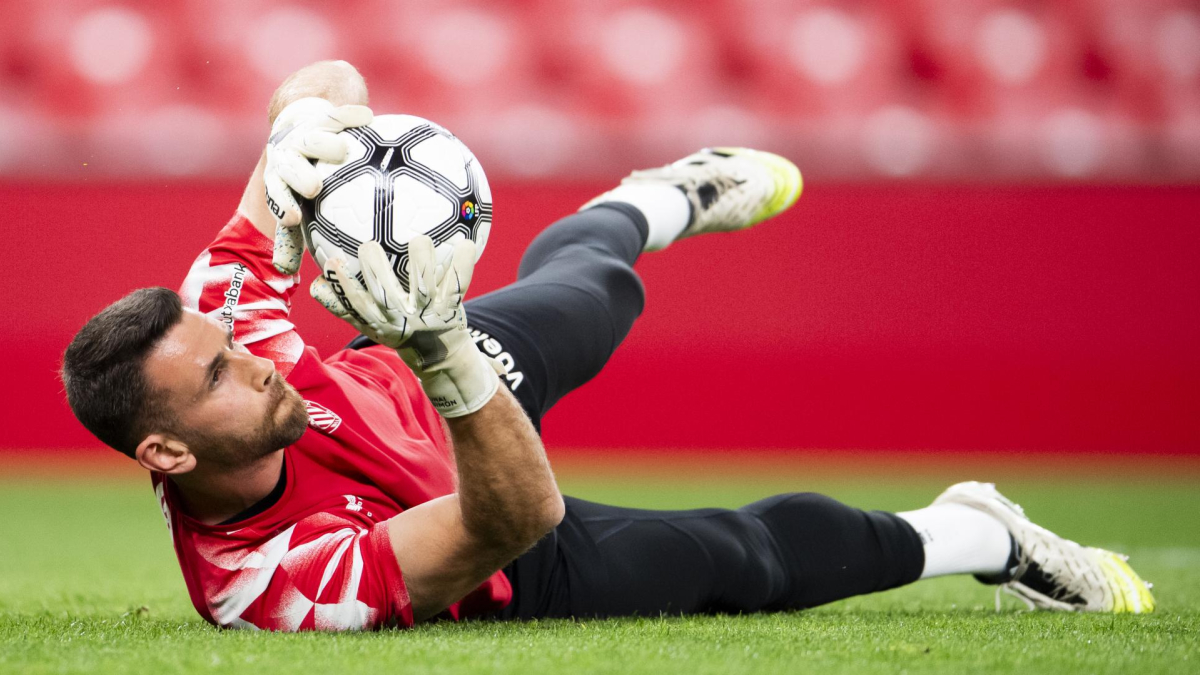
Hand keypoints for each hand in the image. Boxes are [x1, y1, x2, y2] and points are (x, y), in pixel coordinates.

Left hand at [265, 97, 372, 274]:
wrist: (302, 123)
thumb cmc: (309, 180)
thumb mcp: (302, 206)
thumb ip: (301, 237)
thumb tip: (305, 282)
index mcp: (281, 181)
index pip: (277, 193)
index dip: (282, 204)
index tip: (293, 217)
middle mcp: (288, 156)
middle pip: (288, 163)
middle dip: (298, 175)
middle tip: (315, 188)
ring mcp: (304, 133)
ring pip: (310, 137)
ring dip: (323, 144)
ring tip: (343, 150)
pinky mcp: (321, 114)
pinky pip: (336, 113)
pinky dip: (350, 115)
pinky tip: (368, 118)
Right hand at [311, 237, 499, 416]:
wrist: (440, 355)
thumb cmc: (399, 330)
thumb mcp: (369, 326)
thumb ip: (343, 307)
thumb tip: (315, 285)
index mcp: (380, 322)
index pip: (357, 304)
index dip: (343, 284)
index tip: (332, 260)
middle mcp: (403, 318)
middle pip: (386, 296)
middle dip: (375, 269)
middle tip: (368, 246)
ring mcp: (428, 314)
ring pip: (423, 286)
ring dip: (421, 261)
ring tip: (418, 240)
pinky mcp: (452, 308)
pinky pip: (459, 283)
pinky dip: (462, 263)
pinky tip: (465, 243)